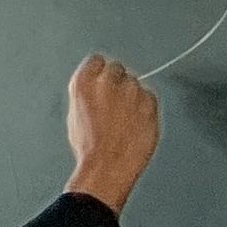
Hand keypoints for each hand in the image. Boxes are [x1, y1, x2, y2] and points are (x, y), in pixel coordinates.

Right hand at [64, 53, 160, 210]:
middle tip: (113, 103)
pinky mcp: (151, 102)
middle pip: (117, 69)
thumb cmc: (89, 147)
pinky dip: (145, 107)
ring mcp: (132, 90)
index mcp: (84, 82)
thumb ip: (87, 94)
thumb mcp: (75, 115)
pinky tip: (135, 123)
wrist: (108, 165)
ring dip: (132, 95)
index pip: (96, 61)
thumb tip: (98, 89)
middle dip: (116, 82)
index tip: (100, 82)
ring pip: (135, 83)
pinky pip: (150, 97)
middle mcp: (109, 81)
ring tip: (124, 119)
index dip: (98, 73)